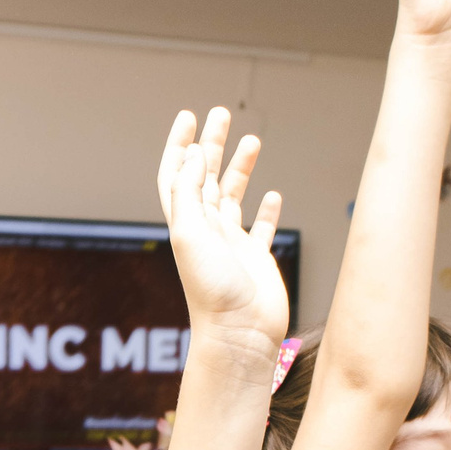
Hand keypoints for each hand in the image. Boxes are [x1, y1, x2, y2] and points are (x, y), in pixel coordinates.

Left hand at [159, 108, 288, 357]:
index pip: (176, 175)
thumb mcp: (190, 234)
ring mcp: (231, 245)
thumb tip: (192, 154)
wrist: (239, 335)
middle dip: (211, 144)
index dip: (179, 145)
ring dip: (240, 168)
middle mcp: (206, 230)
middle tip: (221, 114)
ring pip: (234, 196)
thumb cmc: (212, 291)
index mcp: (186, 222)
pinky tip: (274, 196)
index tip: (188, 116)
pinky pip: (261, 229)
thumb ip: (188, 193)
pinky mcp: (256, 260)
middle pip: (205, 177)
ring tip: (252, 141)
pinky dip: (267, 211)